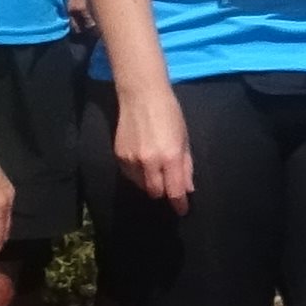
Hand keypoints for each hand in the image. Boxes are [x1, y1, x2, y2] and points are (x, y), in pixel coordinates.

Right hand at [113, 84, 195, 211]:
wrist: (141, 96)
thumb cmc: (169, 114)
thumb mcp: (184, 139)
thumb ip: (186, 166)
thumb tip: (187, 188)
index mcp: (169, 157)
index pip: (173, 191)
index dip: (179, 204)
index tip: (182, 210)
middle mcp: (149, 162)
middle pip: (156, 192)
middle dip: (164, 192)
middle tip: (170, 184)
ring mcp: (131, 159)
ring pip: (142, 185)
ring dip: (151, 183)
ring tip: (157, 168)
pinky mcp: (119, 156)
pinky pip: (130, 175)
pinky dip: (139, 175)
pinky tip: (144, 162)